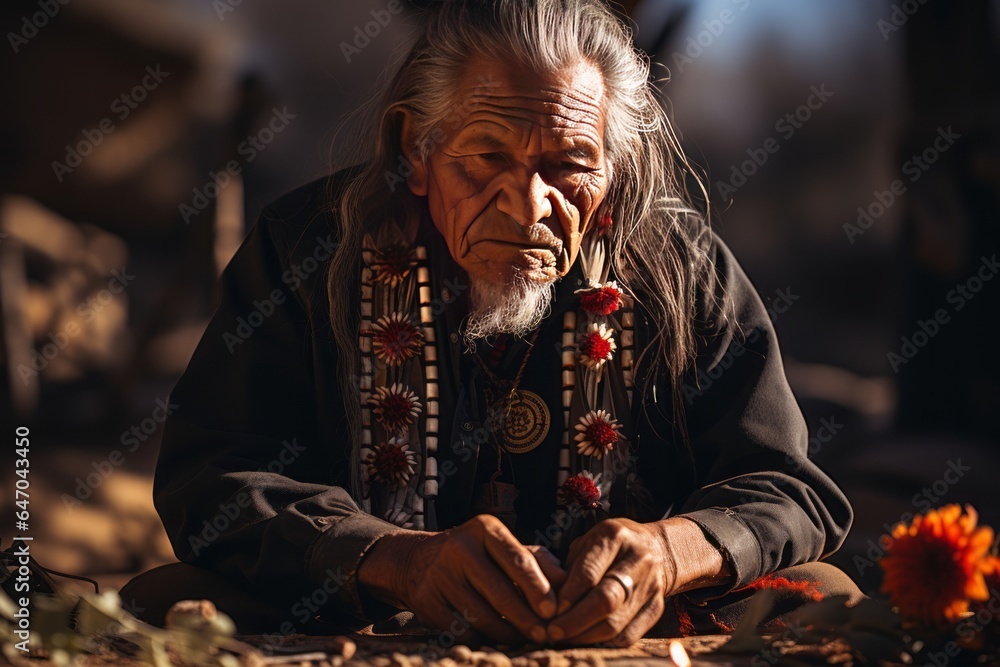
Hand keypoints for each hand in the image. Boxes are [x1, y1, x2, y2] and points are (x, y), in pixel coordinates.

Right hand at [359, 514, 564, 643]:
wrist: (417, 560)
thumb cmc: (476, 554)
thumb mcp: (503, 546)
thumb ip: (537, 559)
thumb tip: (566, 582)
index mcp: (484, 528)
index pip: (517, 559)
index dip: (537, 588)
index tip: (553, 611)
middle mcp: (459, 547)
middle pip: (500, 592)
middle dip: (526, 618)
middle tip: (544, 635)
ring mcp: (439, 575)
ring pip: (481, 615)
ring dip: (507, 633)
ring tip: (524, 640)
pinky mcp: (425, 600)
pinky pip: (461, 629)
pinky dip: (483, 639)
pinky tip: (496, 641)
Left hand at [546, 518, 674, 645]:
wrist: (658, 549)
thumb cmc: (611, 547)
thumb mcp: (588, 541)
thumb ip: (570, 566)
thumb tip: (549, 602)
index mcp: (614, 537)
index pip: (588, 573)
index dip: (567, 596)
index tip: (549, 612)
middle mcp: (638, 559)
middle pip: (605, 600)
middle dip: (575, 621)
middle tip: (553, 632)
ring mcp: (651, 584)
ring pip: (617, 622)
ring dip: (586, 636)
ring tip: (565, 639)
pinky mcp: (657, 607)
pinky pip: (629, 635)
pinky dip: (605, 642)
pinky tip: (588, 639)